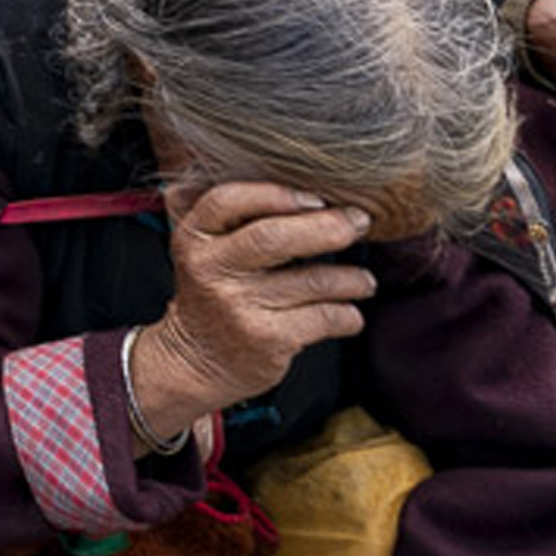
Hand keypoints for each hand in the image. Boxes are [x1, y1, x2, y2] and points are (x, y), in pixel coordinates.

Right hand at [135, 180, 377, 423]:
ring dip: (352, 278)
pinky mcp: (267, 339)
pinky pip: (326, 317)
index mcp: (193, 238)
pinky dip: (348, 314)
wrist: (198, 359)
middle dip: (328, 226)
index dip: (276, 195)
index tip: (316, 199)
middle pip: (274, 237)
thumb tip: (313, 196)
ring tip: (362, 280)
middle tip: (358, 222)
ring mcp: (238, 306)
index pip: (227, 201)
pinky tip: (346, 313)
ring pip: (314, 281)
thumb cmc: (217, 293)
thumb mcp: (208, 250)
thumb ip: (240, 219)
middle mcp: (210, 269)